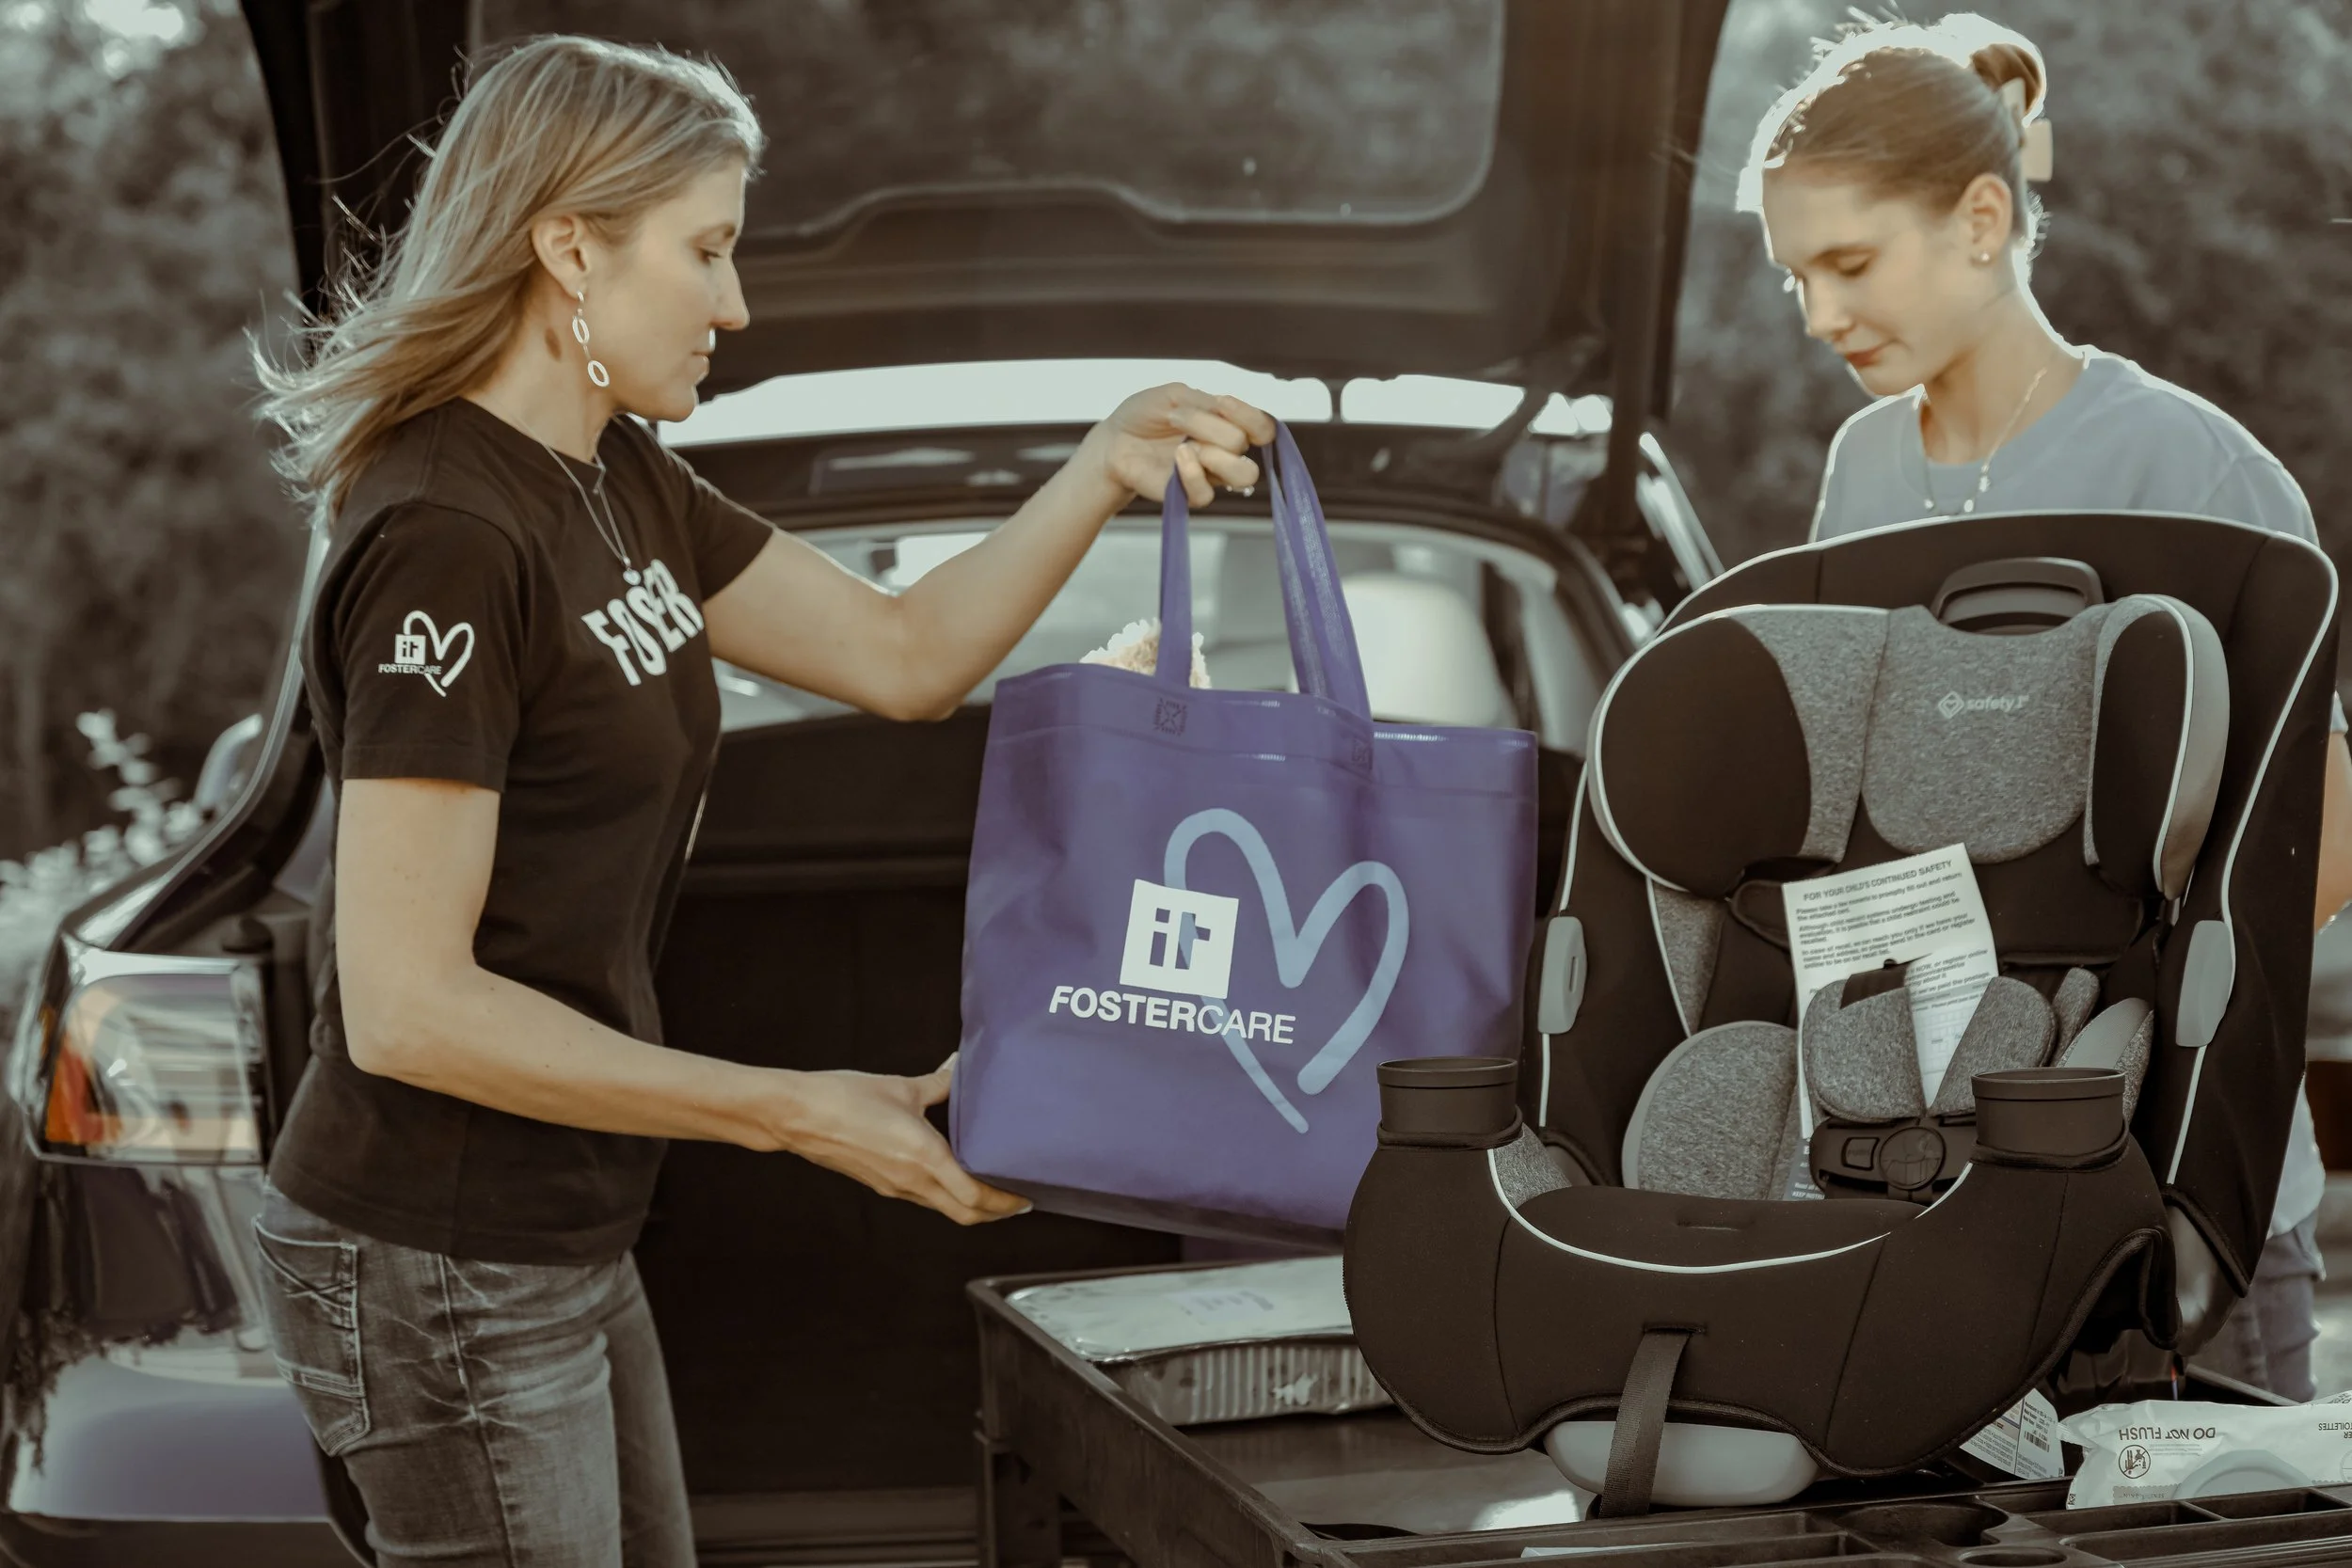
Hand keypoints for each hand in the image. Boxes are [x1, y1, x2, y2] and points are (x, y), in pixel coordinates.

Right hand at [767, 1054, 1029, 1225]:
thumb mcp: (901, 1086)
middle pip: (965, 1213)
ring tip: (992, 1186)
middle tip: (1018, 1201)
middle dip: (996, 1212)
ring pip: (944, 1207)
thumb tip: (962, 1069)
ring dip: (971, 1204)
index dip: (1005, 1203)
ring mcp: (894, 1187)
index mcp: (924, 1158)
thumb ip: (939, 1082)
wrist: (796, 1116)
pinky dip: (946, 1193)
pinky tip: (952, 1173)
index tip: (1027, 1198)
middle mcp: (912, 1181)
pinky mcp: (880, 1183)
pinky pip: (923, 1196)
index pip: (975, 1197)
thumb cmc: (843, 1099)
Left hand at [1088, 383, 1277, 507]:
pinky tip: (1176, 459)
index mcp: (1228, 424)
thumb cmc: (1146, 414)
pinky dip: (1193, 473)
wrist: (1115, 439)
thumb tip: (1225, 412)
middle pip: (1248, 447)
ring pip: (1243, 475)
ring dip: (1216, 454)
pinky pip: (1207, 494)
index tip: (1222, 403)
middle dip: (1216, 429)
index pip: (1263, 427)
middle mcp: (1225, 451)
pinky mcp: (1190, 495)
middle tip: (1179, 419)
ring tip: (1184, 445)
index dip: (1251, 417)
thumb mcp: (1175, 395)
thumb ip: (1205, 402)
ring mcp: (1210, 475)